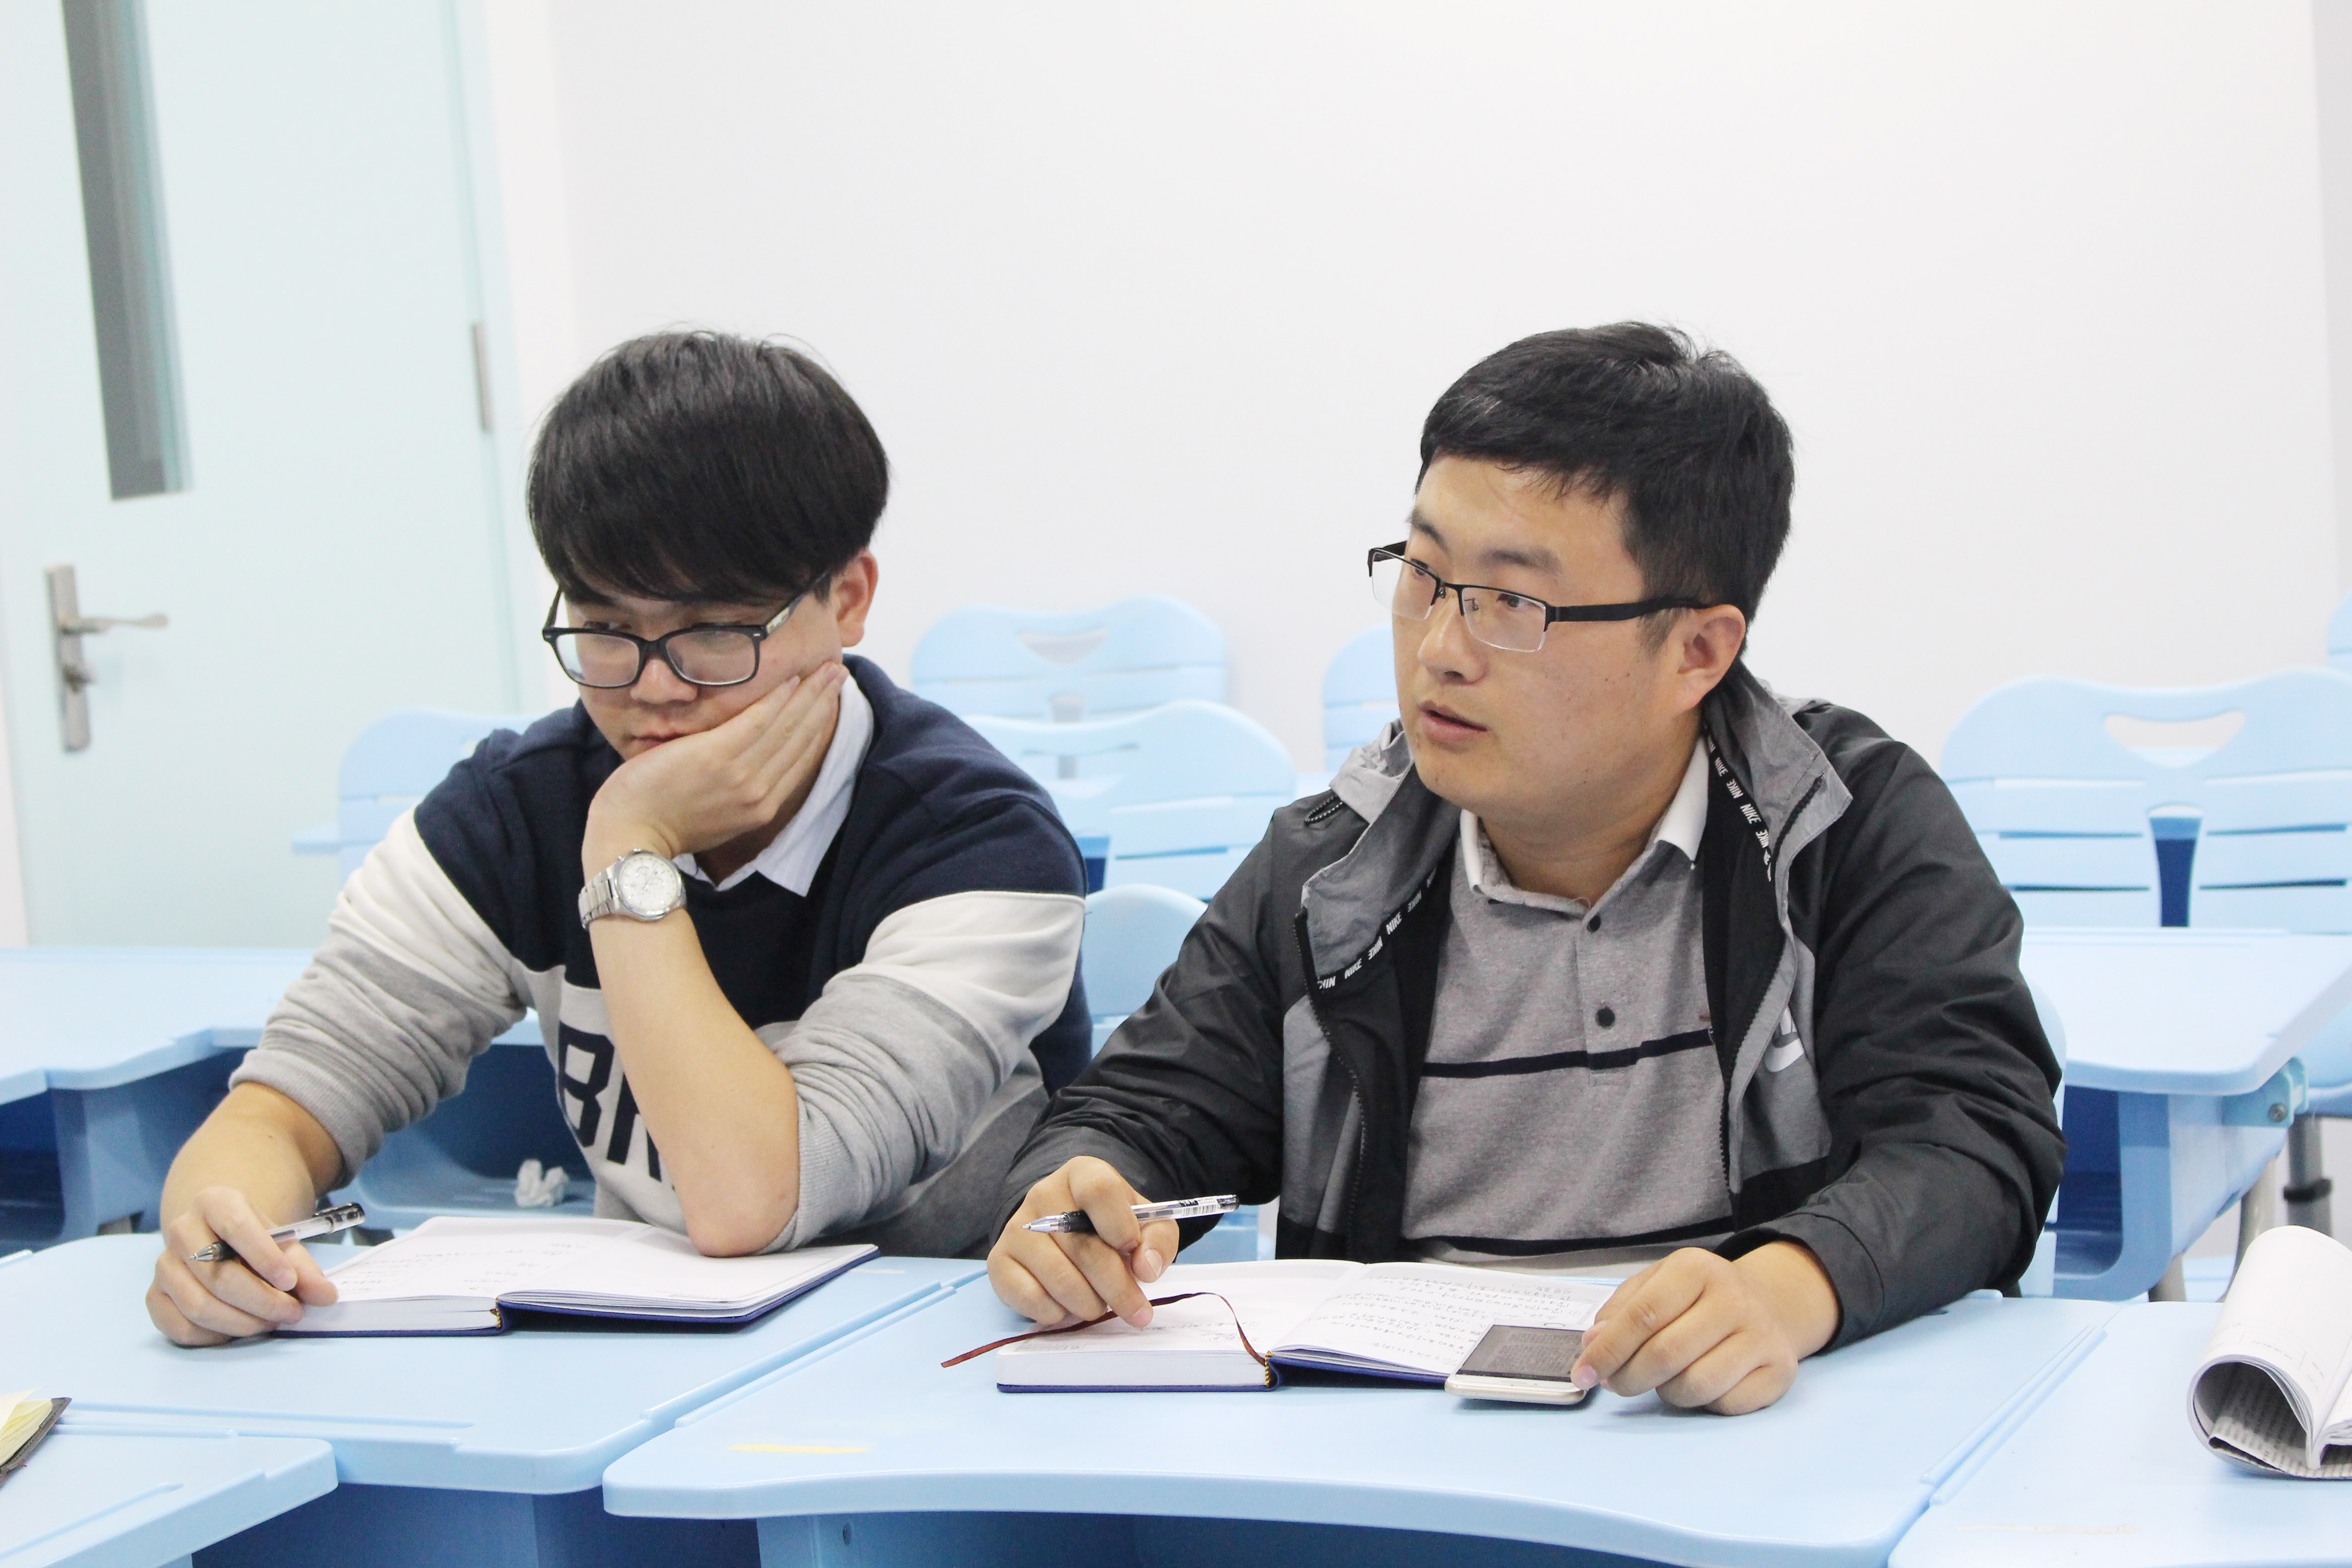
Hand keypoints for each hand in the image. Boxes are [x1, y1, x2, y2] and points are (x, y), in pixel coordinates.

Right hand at [146, 1186, 337, 1346]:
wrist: (217, 1239)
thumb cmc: (254, 1242)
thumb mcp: (283, 1244)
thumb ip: (306, 1269)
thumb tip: (327, 1296)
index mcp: (214, 1202)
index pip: (237, 1226)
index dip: (264, 1257)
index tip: (290, 1281)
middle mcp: (181, 1230)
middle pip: (218, 1276)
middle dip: (261, 1301)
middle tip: (292, 1313)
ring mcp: (163, 1265)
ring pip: (199, 1306)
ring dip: (242, 1322)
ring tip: (271, 1322)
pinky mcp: (154, 1296)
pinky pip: (180, 1327)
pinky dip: (214, 1336)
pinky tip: (239, 1329)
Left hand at [583, 661, 846, 868]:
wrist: (631, 836)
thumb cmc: (661, 823)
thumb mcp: (714, 816)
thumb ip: (737, 792)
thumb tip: (747, 765)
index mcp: (760, 808)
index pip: (800, 761)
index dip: (818, 728)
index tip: (830, 702)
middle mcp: (759, 794)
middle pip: (800, 739)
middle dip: (823, 703)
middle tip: (838, 672)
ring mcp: (740, 776)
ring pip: (787, 726)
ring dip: (810, 694)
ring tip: (826, 668)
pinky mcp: (715, 757)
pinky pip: (757, 721)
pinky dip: (777, 698)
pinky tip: (791, 679)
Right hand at [987, 1156, 1181, 1328]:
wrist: (1066, 1231)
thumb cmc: (1111, 1227)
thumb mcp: (1146, 1225)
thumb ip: (1157, 1240)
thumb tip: (1146, 1268)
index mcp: (1082, 1175)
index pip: (1098, 1189)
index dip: (1120, 1224)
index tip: (1133, 1252)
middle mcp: (1043, 1195)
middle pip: (1082, 1245)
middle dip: (1117, 1287)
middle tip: (1137, 1312)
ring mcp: (1017, 1228)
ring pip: (1058, 1277)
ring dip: (1089, 1304)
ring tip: (1100, 1306)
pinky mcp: (999, 1261)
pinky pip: (1030, 1297)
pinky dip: (1057, 1314)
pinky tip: (1069, 1309)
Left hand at [1569, 1241, 1839, 1414]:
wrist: (1767, 1304)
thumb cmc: (1696, 1299)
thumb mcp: (1655, 1286)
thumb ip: (1620, 1312)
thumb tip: (1593, 1345)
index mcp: (1696, 1269)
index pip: (1642, 1316)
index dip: (1607, 1350)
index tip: (1583, 1374)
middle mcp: (1734, 1298)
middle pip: (1666, 1354)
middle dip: (1628, 1378)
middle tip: (1614, 1384)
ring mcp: (1762, 1335)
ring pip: (1695, 1385)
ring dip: (1666, 1392)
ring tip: (1661, 1379)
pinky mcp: (1780, 1371)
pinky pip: (1725, 1404)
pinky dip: (1702, 1403)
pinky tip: (1699, 1384)